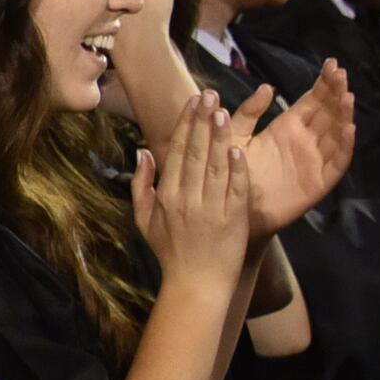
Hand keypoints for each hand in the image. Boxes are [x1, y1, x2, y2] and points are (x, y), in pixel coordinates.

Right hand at [133, 89, 253, 283]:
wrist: (197, 285)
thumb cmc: (170, 251)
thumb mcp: (144, 220)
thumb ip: (141, 185)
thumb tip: (143, 152)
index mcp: (168, 196)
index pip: (178, 151)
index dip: (186, 124)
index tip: (193, 101)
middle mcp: (189, 198)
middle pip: (197, 152)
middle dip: (203, 121)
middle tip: (210, 95)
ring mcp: (213, 208)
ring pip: (217, 165)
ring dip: (220, 137)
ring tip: (223, 111)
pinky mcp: (234, 218)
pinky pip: (236, 188)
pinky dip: (237, 168)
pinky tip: (238, 148)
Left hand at [241, 61, 355, 234]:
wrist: (230, 207)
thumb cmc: (233, 170)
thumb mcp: (236, 135)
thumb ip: (249, 113)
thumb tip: (268, 87)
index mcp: (288, 127)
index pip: (312, 101)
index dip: (323, 84)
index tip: (331, 64)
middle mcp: (305, 141)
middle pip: (328, 113)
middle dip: (336, 93)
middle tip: (341, 74)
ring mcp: (314, 161)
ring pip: (336, 134)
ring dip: (343, 116)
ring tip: (347, 97)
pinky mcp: (318, 182)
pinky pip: (336, 163)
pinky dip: (344, 147)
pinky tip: (348, 129)